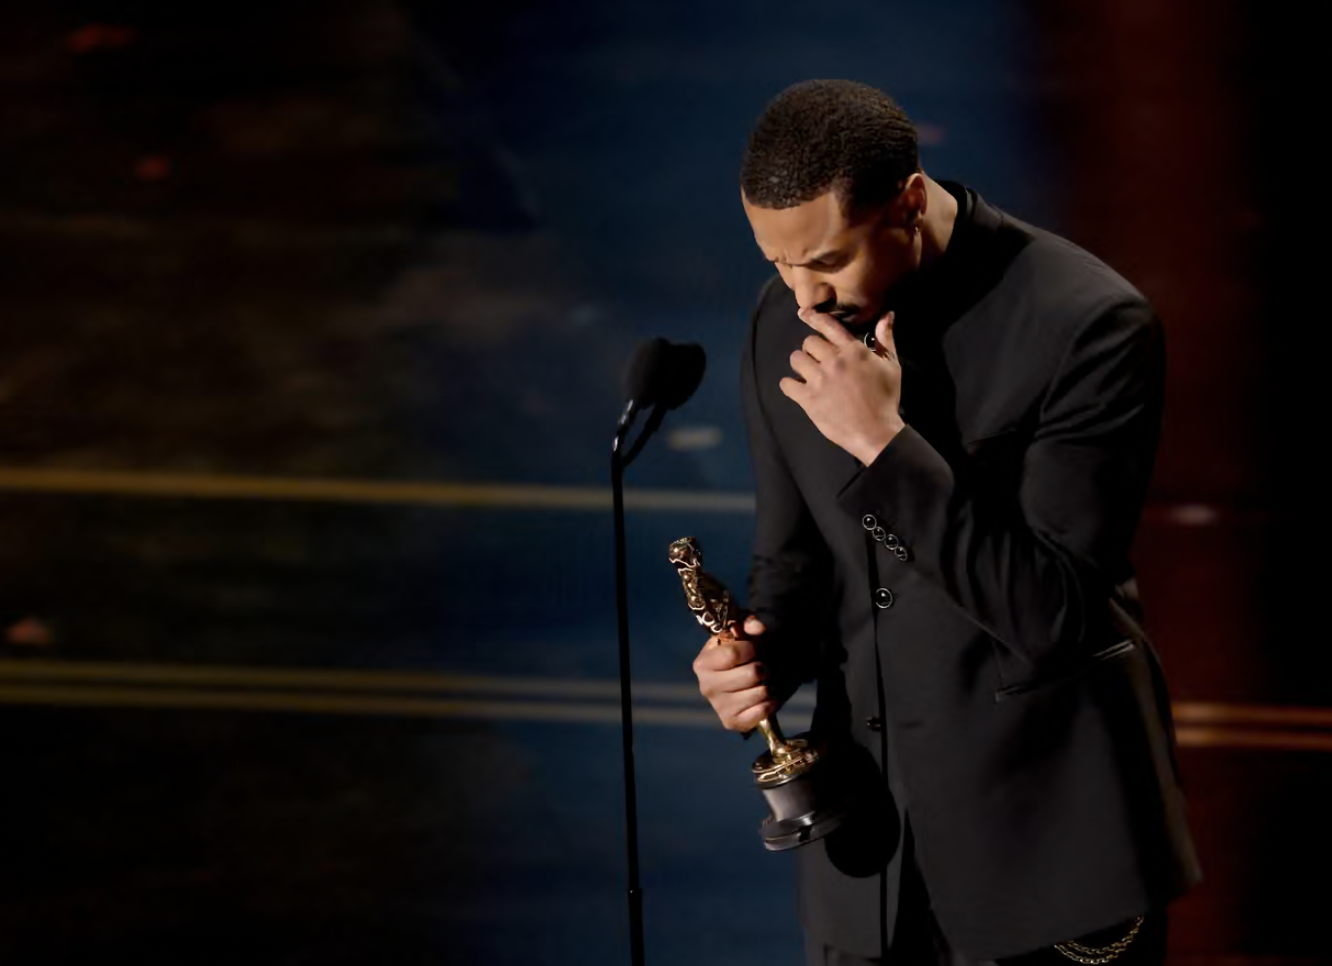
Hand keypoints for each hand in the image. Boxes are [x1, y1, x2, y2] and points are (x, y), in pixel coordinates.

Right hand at [692, 615, 777, 731]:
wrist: (745, 675)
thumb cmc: (743, 651)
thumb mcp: (743, 630)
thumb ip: (750, 623)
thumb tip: (758, 627)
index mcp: (703, 663)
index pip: (732, 655)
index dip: (751, 649)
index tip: (755, 648)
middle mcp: (706, 687)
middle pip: (750, 674)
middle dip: (763, 667)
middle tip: (761, 666)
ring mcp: (719, 707)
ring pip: (760, 692)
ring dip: (768, 685)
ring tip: (762, 681)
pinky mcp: (732, 722)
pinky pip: (761, 712)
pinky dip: (769, 703)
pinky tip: (765, 697)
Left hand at [780, 308, 904, 464]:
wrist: (876, 432)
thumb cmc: (886, 399)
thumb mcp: (891, 366)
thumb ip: (885, 339)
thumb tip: (887, 315)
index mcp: (853, 351)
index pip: (828, 326)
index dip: (813, 318)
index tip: (804, 314)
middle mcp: (834, 361)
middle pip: (808, 342)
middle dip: (812, 349)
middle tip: (817, 361)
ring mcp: (819, 380)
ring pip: (796, 359)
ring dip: (800, 365)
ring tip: (807, 374)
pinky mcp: (808, 399)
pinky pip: (787, 384)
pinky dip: (789, 385)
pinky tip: (796, 388)